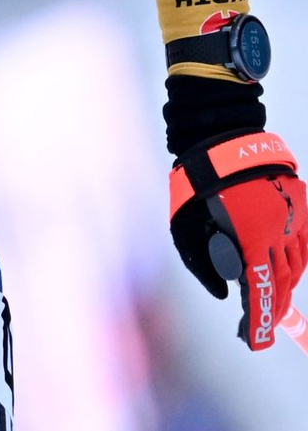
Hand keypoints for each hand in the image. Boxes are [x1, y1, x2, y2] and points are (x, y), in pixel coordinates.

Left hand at [170, 130, 306, 348]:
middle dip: (272, 308)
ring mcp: (291, 216)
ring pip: (295, 264)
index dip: (258, 319)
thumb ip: (202, 264)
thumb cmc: (195, 184)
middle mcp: (277, 228)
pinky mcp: (298, 205)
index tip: (255, 341)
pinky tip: (286, 274)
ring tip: (273, 303)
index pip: (259, 288)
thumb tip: (225, 293)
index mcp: (249, 233)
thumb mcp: (185, 226)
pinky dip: (295, 263)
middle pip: (281, 281)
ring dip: (285, 287)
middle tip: (263, 327)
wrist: (219, 140)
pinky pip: (302, 244)